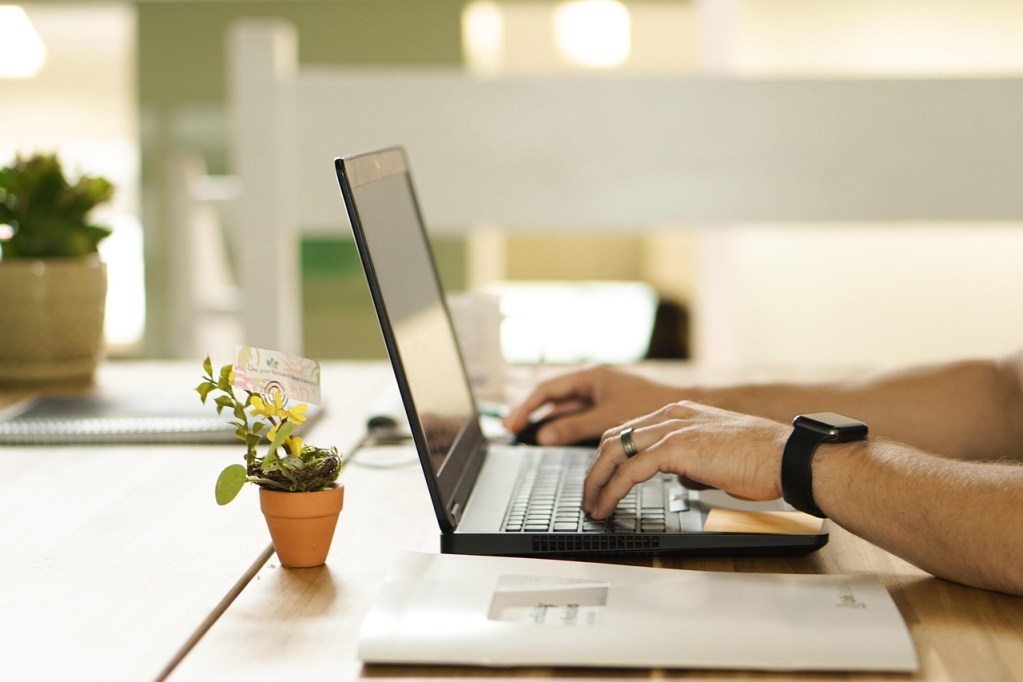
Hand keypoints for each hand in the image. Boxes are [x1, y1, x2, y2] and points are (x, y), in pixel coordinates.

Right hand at [503, 366, 684, 445]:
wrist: (682, 408)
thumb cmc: (651, 405)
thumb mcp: (608, 419)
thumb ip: (574, 427)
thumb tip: (544, 435)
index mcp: (590, 376)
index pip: (547, 389)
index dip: (526, 406)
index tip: (512, 424)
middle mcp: (591, 382)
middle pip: (551, 396)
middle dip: (530, 411)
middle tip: (510, 428)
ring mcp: (598, 394)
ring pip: (563, 406)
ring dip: (545, 418)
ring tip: (524, 432)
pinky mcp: (605, 406)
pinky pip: (576, 414)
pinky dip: (562, 424)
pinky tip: (552, 435)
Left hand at [582, 401, 788, 519]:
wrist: (787, 457)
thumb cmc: (762, 460)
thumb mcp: (717, 456)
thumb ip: (692, 462)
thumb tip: (680, 477)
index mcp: (680, 412)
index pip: (629, 430)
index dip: (609, 456)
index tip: (601, 479)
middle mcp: (671, 414)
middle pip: (613, 437)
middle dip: (595, 469)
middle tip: (588, 495)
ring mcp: (673, 428)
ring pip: (614, 451)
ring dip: (596, 481)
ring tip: (592, 506)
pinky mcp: (677, 448)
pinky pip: (631, 470)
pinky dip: (612, 490)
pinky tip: (607, 506)